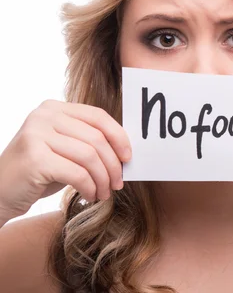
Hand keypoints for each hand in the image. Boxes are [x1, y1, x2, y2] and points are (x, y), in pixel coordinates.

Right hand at [0, 100, 130, 220]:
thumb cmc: (38, 172)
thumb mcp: (65, 149)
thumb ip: (88, 142)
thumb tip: (125, 151)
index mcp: (54, 108)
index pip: (98, 116)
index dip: (119, 136)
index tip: (128, 157)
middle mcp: (44, 116)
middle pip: (97, 138)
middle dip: (113, 164)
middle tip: (118, 183)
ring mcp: (36, 135)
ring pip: (90, 156)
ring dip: (103, 179)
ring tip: (104, 192)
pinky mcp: (35, 158)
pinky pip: (77, 173)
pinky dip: (90, 187)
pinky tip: (90, 195)